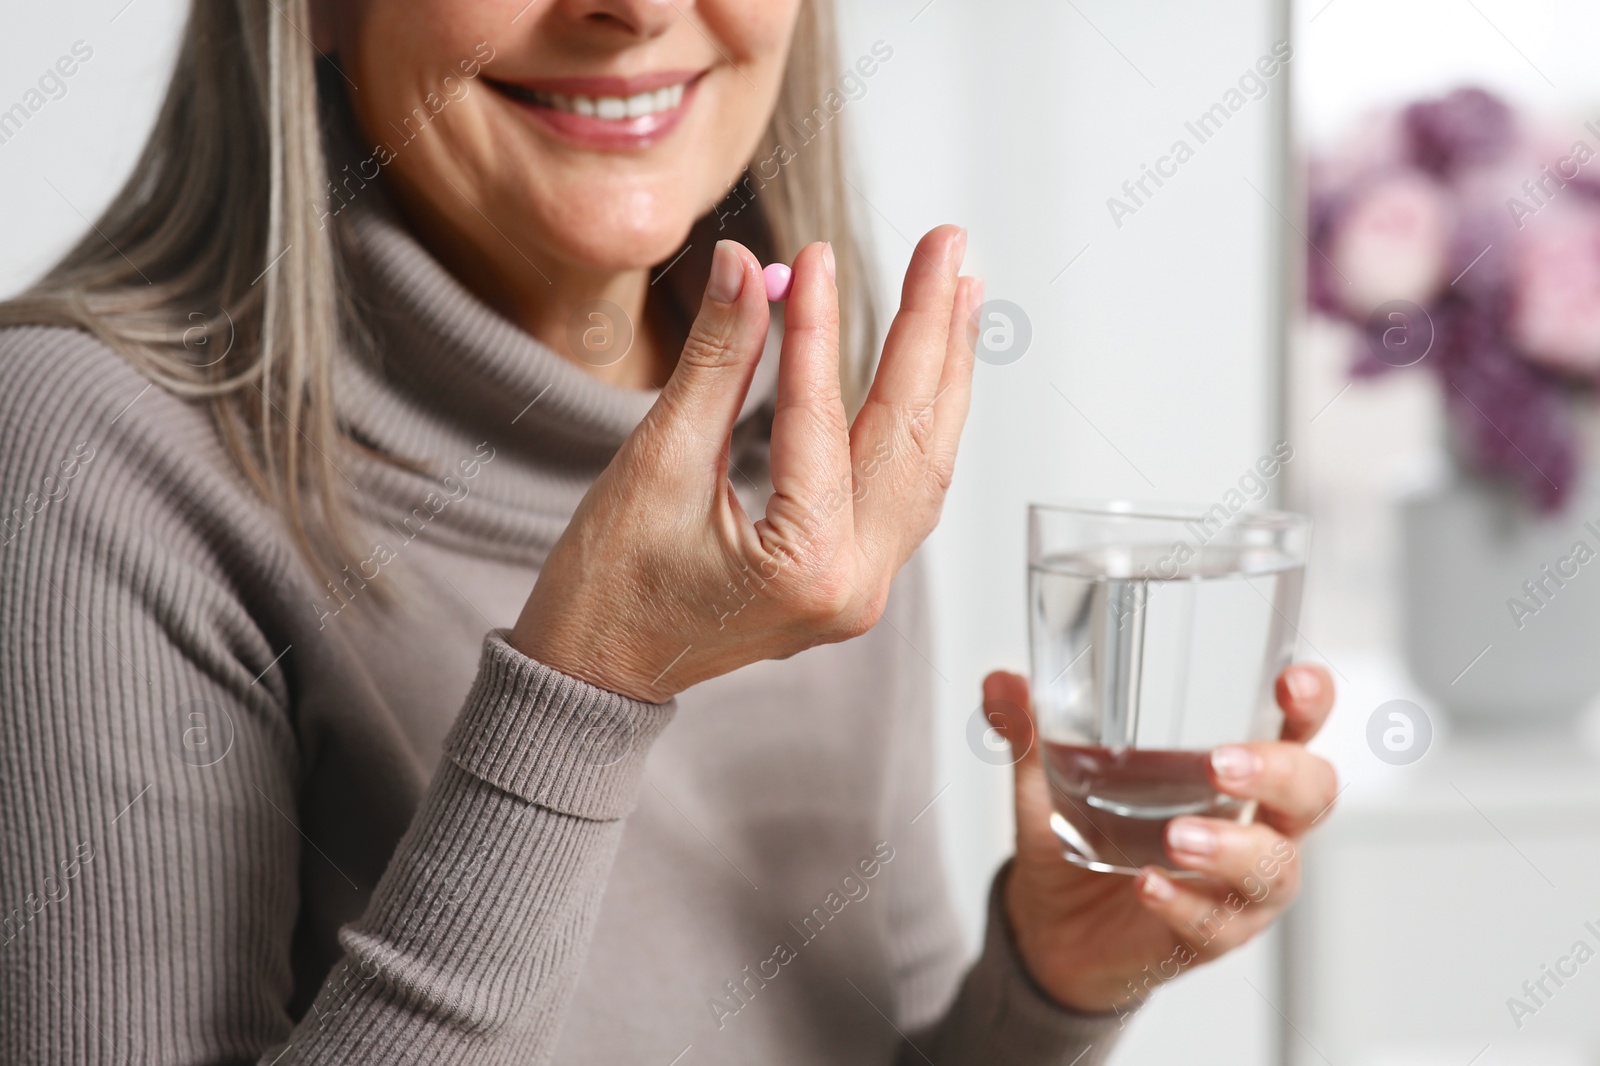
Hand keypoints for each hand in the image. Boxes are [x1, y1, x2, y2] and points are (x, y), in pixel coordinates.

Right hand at [511, 232, 981, 701]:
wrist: (594, 674)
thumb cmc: (607, 589)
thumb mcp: (656, 466)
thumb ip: (716, 365)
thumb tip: (745, 266)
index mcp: (804, 565)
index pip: (823, 419)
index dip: (819, 326)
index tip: (816, 255)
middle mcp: (854, 584)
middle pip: (910, 437)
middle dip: (930, 333)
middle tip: (948, 243)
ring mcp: (862, 587)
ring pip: (922, 464)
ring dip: (942, 373)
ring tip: (959, 289)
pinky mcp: (852, 579)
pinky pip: (904, 491)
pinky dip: (920, 422)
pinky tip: (931, 369)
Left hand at [985, 664, 1337, 1015]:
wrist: (1055, 925)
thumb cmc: (1083, 835)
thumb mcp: (1051, 776)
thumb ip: (1032, 729)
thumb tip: (1000, 682)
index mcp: (1239, 773)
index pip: (1297, 731)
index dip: (1309, 704)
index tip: (1291, 680)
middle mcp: (1258, 829)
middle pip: (1310, 796)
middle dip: (1278, 774)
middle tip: (1221, 764)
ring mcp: (1240, 888)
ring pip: (1274, 869)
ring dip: (1229, 849)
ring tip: (1177, 837)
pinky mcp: (1209, 937)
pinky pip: (1214, 925)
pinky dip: (1182, 903)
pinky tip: (1148, 885)